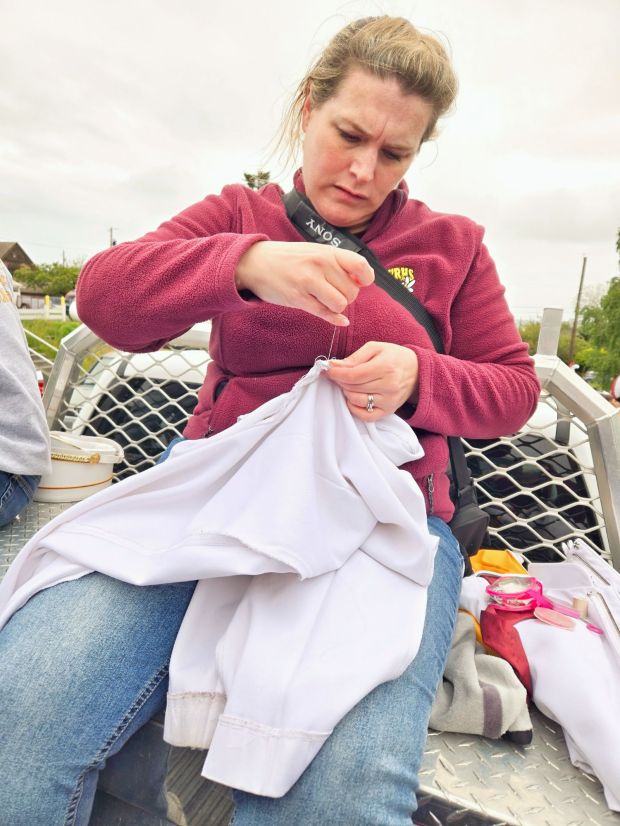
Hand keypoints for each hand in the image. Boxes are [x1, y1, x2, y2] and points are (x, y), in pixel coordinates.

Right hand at [235, 241, 373, 325]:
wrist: (254, 262)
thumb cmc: (287, 259)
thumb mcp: (314, 251)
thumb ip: (337, 263)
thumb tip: (363, 281)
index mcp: (327, 252)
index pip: (361, 265)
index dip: (366, 278)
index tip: (359, 282)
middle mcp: (320, 264)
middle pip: (352, 291)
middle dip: (347, 296)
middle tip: (334, 293)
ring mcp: (308, 282)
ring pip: (341, 303)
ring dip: (337, 307)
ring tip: (326, 301)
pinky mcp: (298, 298)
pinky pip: (325, 313)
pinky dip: (335, 319)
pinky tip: (337, 319)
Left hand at [326, 341, 418, 419]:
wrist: (417, 371)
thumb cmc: (394, 357)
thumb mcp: (375, 348)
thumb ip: (354, 357)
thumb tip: (334, 366)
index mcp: (385, 367)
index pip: (353, 375)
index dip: (336, 373)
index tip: (327, 370)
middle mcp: (388, 386)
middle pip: (353, 388)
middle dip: (340, 381)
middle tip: (338, 374)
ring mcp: (389, 401)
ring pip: (356, 401)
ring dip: (347, 392)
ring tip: (349, 384)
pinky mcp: (389, 411)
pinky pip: (365, 416)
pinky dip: (354, 408)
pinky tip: (354, 398)